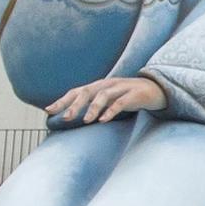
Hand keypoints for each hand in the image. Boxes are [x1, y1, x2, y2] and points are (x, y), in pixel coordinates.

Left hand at [46, 75, 167, 123]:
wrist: (156, 89)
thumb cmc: (128, 97)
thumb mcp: (109, 100)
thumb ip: (94, 106)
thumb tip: (73, 118)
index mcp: (99, 86)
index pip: (77, 92)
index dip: (62, 100)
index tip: (48, 110)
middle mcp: (107, 84)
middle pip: (87, 92)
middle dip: (75, 105)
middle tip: (65, 118)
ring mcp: (121, 88)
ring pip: (103, 95)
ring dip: (93, 108)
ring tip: (86, 121)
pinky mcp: (134, 94)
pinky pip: (121, 102)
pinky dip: (112, 110)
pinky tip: (104, 120)